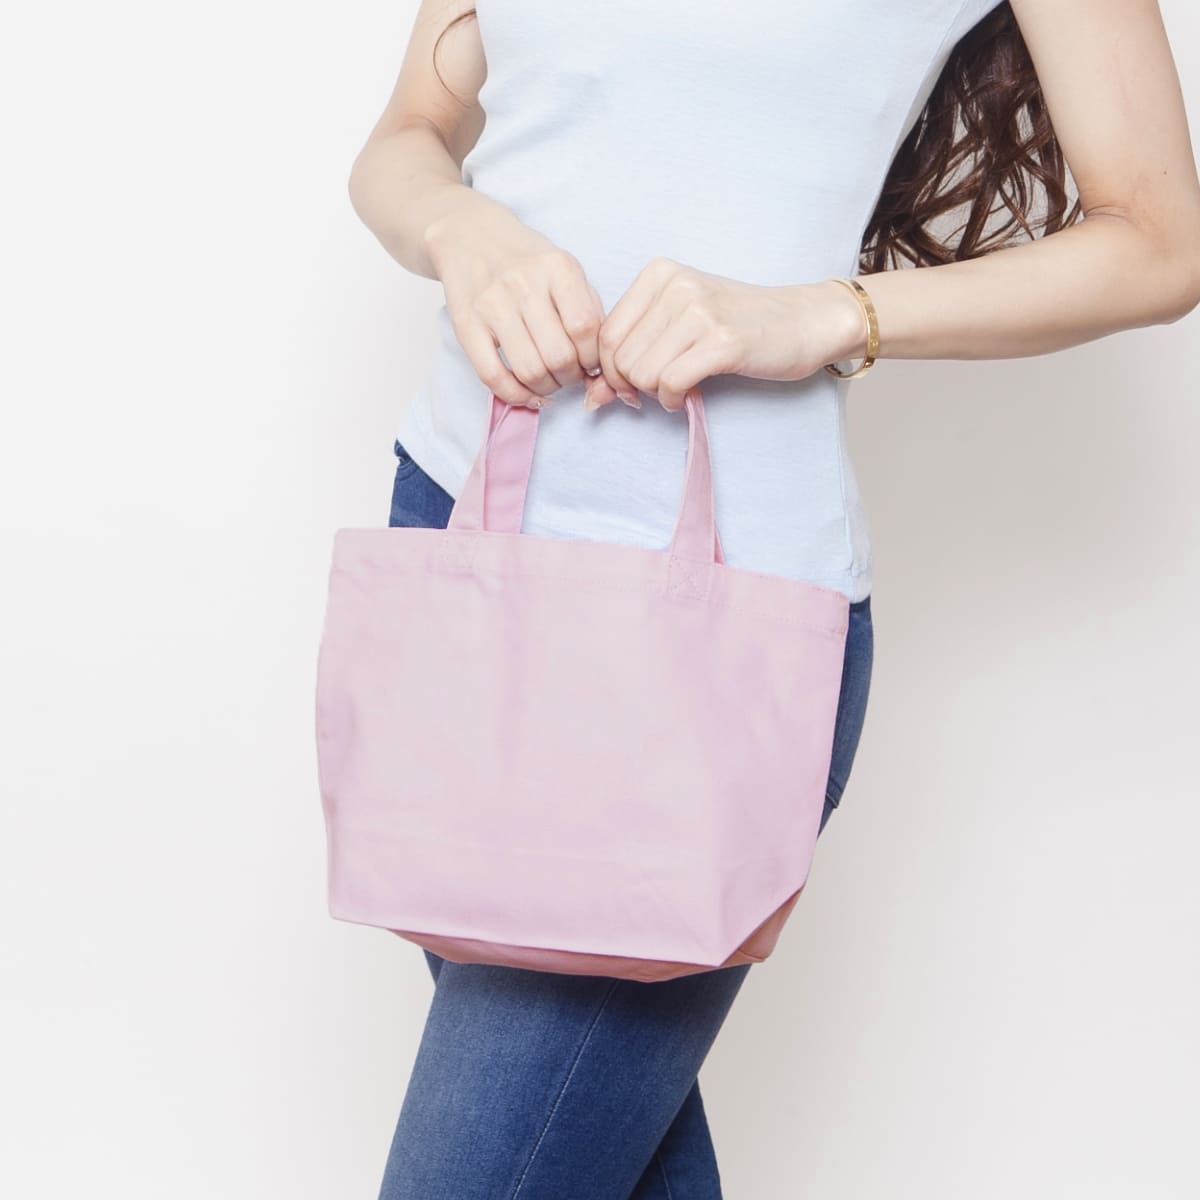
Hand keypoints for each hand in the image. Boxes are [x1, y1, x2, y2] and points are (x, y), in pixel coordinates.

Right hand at [426, 203, 621, 408]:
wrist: (470, 237)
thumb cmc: (526, 261)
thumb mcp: (565, 269)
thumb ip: (587, 310)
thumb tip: (600, 365)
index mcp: (557, 267)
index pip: (586, 328)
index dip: (593, 358)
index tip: (590, 364)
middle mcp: (524, 283)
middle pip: (559, 355)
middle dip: (571, 378)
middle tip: (569, 375)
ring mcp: (492, 304)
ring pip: (529, 370)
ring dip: (546, 388)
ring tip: (549, 381)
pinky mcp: (466, 324)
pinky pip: (492, 375)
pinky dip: (515, 395)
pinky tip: (527, 394)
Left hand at [585, 258, 868, 411]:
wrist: (803, 322)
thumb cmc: (737, 325)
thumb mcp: (679, 325)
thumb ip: (633, 352)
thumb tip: (592, 396)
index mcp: (659, 273)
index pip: (604, 334)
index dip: (609, 371)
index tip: (629, 385)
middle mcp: (677, 285)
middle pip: (620, 357)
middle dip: (632, 386)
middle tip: (656, 391)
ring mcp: (700, 311)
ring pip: (642, 373)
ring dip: (654, 394)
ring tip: (677, 388)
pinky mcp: (722, 341)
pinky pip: (670, 383)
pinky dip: (672, 400)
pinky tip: (685, 396)